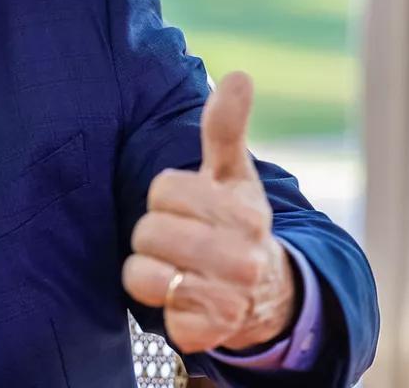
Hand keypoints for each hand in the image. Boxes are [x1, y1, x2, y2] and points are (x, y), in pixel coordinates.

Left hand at [122, 71, 297, 353]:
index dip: (167, 197)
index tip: (191, 207)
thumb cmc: (237, 223)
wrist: (267, 294)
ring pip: (141, 273)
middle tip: (184, 242)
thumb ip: (226, 128)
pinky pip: (153, 311)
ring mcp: (229, 298)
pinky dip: (164, 307)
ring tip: (181, 269)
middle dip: (155, 235)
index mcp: (244, 210)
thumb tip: (238, 76)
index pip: (162, 189)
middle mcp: (242, 256)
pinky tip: (188, 299)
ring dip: (151, 271)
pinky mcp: (208, 332)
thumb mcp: (232, 175)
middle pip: (147, 232)